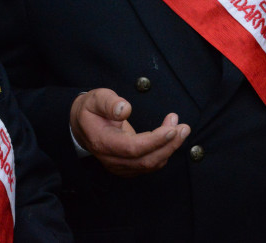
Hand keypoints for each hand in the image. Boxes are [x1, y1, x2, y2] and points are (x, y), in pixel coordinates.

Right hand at [69, 88, 189, 176]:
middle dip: (168, 145)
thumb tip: (125, 109)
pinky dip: (164, 152)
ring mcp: (120, 166)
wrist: (82, 125)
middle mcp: (112, 159)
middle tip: (183, 127)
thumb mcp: (96, 98)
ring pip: (150, 164)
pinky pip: (150, 164)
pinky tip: (171, 136)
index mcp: (103, 142)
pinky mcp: (128, 167)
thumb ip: (110, 103)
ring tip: (181, 128)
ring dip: (170, 148)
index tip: (171, 129)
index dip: (154, 141)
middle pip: (146, 160)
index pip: (132, 148)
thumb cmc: (90, 110)